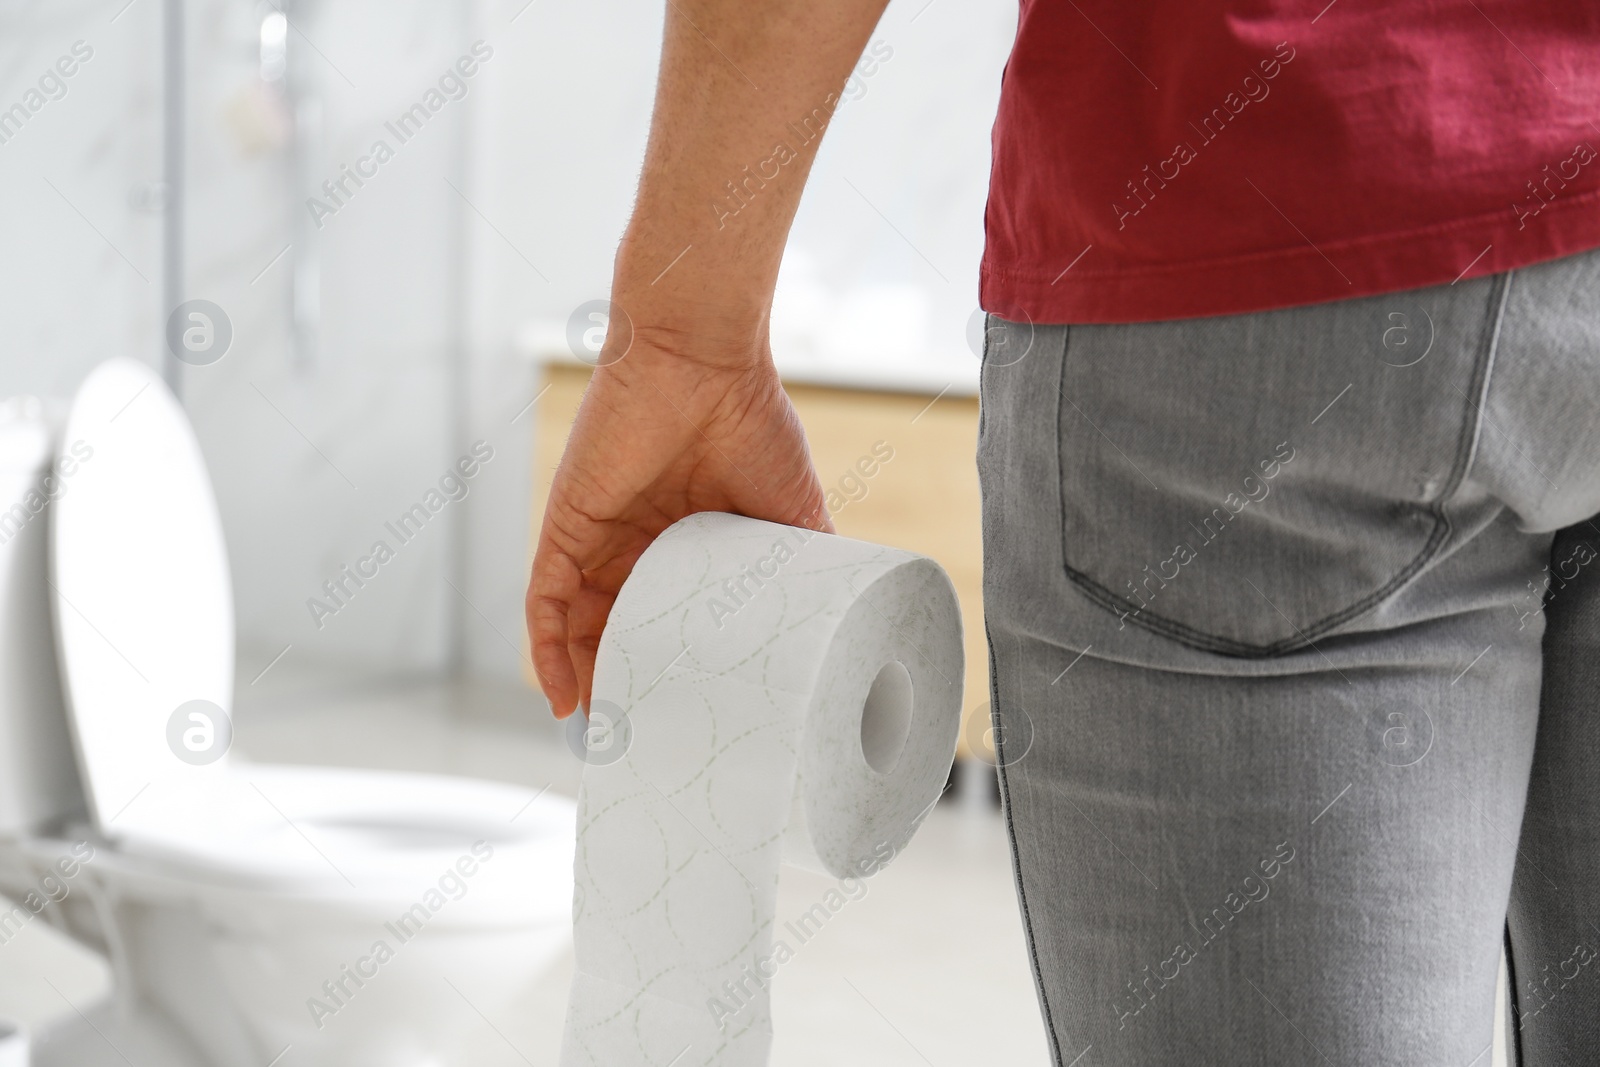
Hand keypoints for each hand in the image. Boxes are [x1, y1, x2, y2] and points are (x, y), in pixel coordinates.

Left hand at [526, 333, 832, 718]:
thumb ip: (806, 565)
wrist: (703, 360)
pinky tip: (564, 699)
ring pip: (577, 632)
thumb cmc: (752, 422)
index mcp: (683, 546)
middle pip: (617, 635)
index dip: (671, 672)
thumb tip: (844, 626)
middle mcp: (634, 549)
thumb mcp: (793, 511)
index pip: (666, 623)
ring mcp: (597, 541)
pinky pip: (544, 603)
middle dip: (625, 691)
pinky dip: (548, 653)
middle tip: (644, 748)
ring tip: (608, 742)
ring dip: (585, 686)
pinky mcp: (566, 527)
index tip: (687, 722)